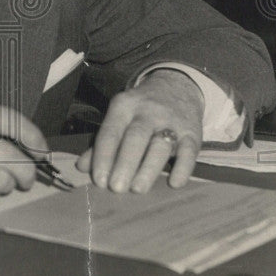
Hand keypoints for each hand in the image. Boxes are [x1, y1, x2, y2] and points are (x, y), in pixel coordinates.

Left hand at [76, 69, 202, 192]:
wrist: (176, 86)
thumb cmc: (140, 111)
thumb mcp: (119, 117)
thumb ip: (102, 143)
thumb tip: (82, 167)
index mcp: (123, 106)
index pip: (110, 132)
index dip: (103, 157)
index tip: (99, 181)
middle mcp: (147, 112)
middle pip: (135, 137)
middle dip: (125, 164)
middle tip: (116, 188)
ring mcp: (171, 121)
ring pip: (160, 145)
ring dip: (149, 168)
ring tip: (137, 189)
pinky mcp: (192, 132)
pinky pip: (189, 151)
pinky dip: (183, 167)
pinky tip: (174, 183)